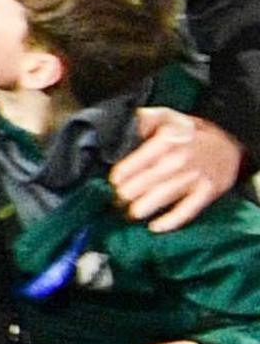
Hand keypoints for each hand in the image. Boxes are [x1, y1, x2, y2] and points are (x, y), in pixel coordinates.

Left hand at [111, 109, 243, 231]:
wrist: (229, 144)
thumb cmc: (189, 133)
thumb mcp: (166, 117)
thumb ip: (141, 120)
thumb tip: (119, 125)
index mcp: (164, 141)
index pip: (128, 167)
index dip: (116, 179)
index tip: (114, 183)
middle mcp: (177, 160)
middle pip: (137, 187)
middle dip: (123, 196)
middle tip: (119, 198)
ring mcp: (193, 178)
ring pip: (156, 200)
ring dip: (138, 210)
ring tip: (131, 212)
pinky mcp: (206, 192)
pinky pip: (184, 212)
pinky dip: (168, 222)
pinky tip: (155, 226)